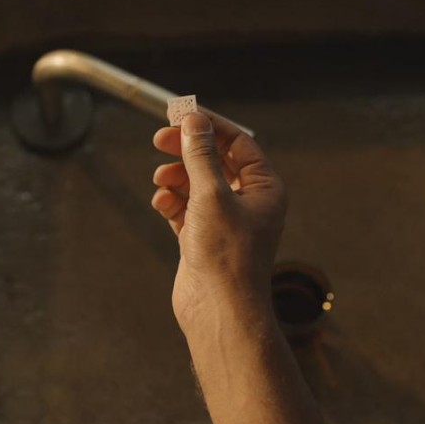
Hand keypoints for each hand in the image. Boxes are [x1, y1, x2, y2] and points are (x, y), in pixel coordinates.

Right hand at [151, 111, 286, 329]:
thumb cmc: (227, 255)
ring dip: (175, 177)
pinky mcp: (202, 239)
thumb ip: (200, 155)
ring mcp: (223, 221)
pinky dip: (170, 202)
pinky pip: (184, 209)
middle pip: (214, 161)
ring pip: (196, 184)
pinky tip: (161, 203)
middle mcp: (247, 203)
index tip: (182, 112)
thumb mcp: (212, 195)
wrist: (219, 310)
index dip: (210, 125)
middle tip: (160, 139)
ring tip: (160, 179)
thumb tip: (193, 121)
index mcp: (264, 189)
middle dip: (187, 150)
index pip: (238, 143)